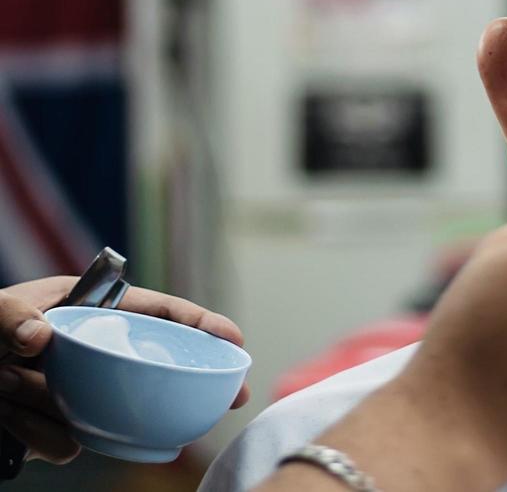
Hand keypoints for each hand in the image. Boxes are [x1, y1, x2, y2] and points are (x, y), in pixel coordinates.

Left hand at [0, 279, 249, 464]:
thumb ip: (10, 316)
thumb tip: (41, 338)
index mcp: (82, 310)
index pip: (155, 311)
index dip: (201, 323)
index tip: (236, 340)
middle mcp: (85, 351)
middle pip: (153, 366)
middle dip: (183, 382)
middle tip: (229, 399)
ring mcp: (73, 392)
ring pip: (106, 414)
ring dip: (56, 412)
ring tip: (8, 394)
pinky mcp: (53, 426)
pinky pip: (68, 444)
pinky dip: (36, 436)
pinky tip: (6, 418)